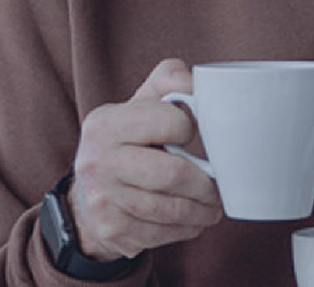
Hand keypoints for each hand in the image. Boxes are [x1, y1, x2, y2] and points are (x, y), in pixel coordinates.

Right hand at [69, 58, 223, 260]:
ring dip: (202, 211)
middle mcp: (96, 161)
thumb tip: (202, 84)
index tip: (195, 134)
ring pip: (170, 210)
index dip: (191, 128)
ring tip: (214, 205)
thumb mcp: (145, 98)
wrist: (93, 184)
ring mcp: (101, 200)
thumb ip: (172, 78)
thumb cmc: (132, 134)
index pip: (171, 123)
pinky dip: (185, 230)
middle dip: (206, 183)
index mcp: (105, 123)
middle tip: (220, 184)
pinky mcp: (110, 230)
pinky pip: (159, 235)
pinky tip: (194, 221)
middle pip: (173, 175)